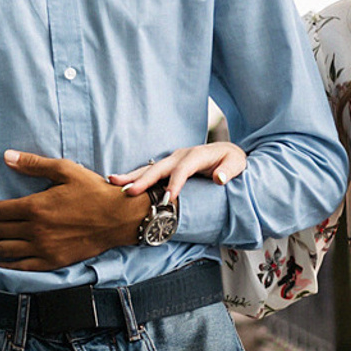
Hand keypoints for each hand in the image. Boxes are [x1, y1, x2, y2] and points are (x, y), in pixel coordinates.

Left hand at [0, 153, 137, 269]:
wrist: (118, 218)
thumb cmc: (93, 191)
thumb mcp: (64, 170)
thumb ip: (34, 165)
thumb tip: (6, 157)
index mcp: (35, 207)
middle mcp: (35, 230)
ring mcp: (43, 249)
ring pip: (5, 250)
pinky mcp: (53, 261)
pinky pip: (23, 266)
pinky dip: (6, 266)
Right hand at [112, 140, 247, 197]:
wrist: (227, 152)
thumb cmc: (232, 161)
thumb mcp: (237, 164)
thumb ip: (229, 171)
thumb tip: (219, 178)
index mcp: (196, 156)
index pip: (183, 170)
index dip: (175, 183)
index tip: (168, 198)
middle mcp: (180, 155)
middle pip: (159, 168)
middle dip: (143, 180)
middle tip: (127, 191)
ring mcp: (172, 159)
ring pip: (149, 168)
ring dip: (131, 176)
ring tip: (112, 182)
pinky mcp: (168, 165)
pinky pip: (149, 172)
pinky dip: (135, 177)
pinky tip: (120, 184)